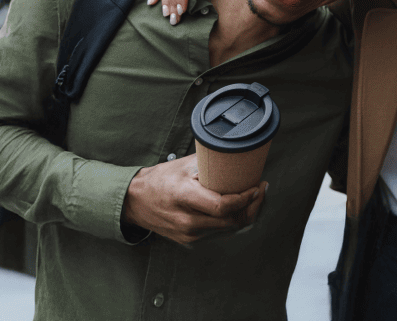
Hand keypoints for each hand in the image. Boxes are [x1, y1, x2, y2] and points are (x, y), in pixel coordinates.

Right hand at [122, 154, 266, 244]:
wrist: (135, 202)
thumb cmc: (160, 179)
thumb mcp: (184, 165)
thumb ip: (210, 163)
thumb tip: (238, 156)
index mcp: (183, 197)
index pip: (222, 206)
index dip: (245, 198)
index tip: (257, 186)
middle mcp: (186, 221)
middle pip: (230, 221)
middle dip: (252, 206)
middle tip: (262, 190)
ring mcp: (188, 234)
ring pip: (228, 229)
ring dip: (246, 215)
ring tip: (256, 197)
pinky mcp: (190, 241)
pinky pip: (219, 233)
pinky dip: (233, 221)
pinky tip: (241, 209)